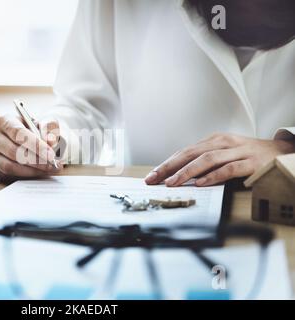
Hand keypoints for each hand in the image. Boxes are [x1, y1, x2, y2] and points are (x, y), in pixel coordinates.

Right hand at [0, 114, 61, 179]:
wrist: (27, 139)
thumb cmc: (34, 130)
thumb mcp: (44, 124)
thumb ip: (49, 129)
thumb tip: (50, 141)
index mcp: (5, 121)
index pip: (18, 133)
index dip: (36, 145)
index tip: (50, 154)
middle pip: (13, 151)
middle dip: (36, 160)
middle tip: (52, 164)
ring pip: (10, 166)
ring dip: (32, 170)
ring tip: (48, 169)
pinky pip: (9, 174)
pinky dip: (26, 175)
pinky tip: (39, 172)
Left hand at [144, 133, 294, 186]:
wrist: (282, 152)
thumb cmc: (249, 155)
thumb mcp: (224, 153)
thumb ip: (204, 161)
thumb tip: (179, 175)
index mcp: (214, 140)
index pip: (185, 151)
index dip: (167, 163)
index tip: (152, 175)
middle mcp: (223, 142)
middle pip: (190, 153)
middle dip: (169, 167)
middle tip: (154, 179)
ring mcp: (237, 151)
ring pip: (206, 159)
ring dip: (186, 172)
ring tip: (172, 183)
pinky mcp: (250, 162)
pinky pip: (228, 169)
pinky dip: (212, 176)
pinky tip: (200, 183)